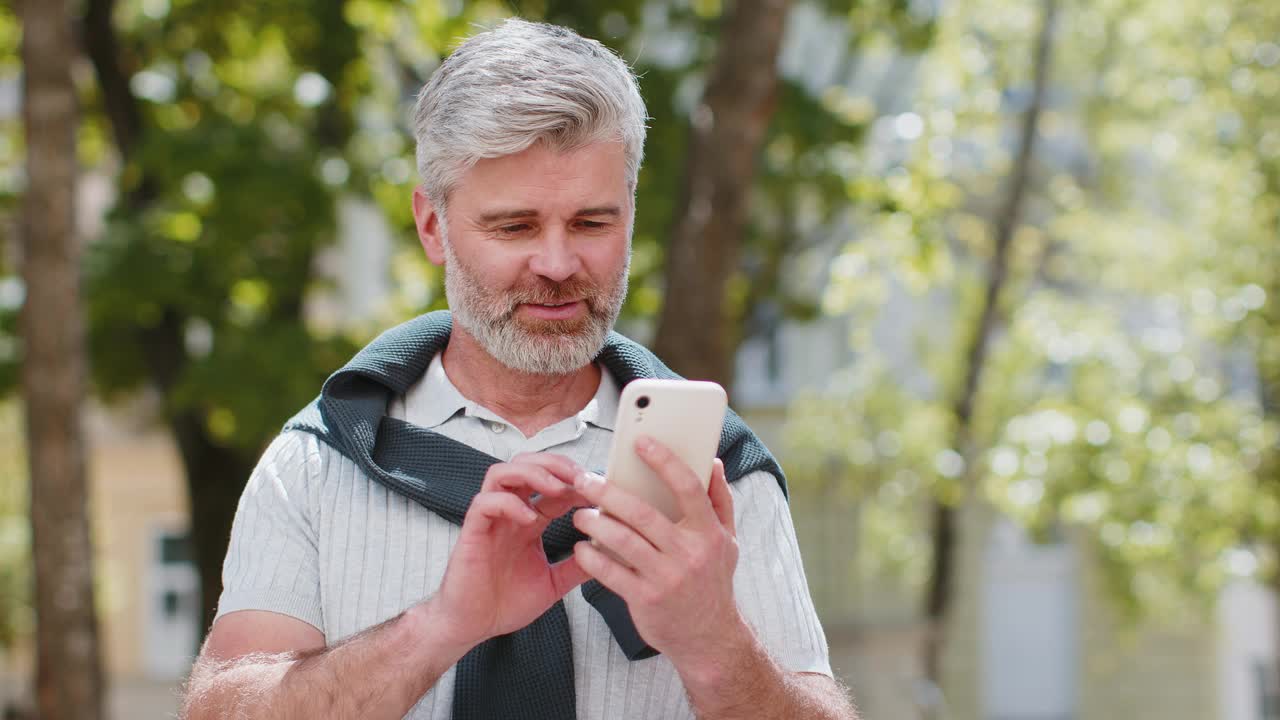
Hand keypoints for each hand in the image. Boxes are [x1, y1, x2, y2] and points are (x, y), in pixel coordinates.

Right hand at [432, 453, 592, 648]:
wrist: (471, 627)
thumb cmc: (504, 604)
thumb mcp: (552, 584)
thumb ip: (576, 567)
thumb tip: (609, 556)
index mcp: (528, 522)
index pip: (553, 487)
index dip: (576, 483)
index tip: (600, 489)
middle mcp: (509, 514)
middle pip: (526, 465)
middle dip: (555, 464)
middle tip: (580, 477)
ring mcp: (490, 521)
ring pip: (502, 472)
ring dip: (532, 473)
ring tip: (557, 488)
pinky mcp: (472, 533)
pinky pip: (485, 503)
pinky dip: (509, 503)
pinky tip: (529, 519)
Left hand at [571, 436, 745, 671]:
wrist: (710, 639)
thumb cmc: (713, 583)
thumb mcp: (727, 542)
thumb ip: (720, 501)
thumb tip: (712, 463)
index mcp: (708, 533)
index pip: (687, 488)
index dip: (664, 462)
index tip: (641, 442)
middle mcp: (688, 553)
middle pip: (642, 513)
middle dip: (608, 492)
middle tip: (585, 480)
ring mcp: (666, 578)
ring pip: (621, 540)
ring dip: (594, 523)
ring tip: (580, 514)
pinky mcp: (645, 599)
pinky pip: (610, 573)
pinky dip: (591, 557)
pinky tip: (581, 547)